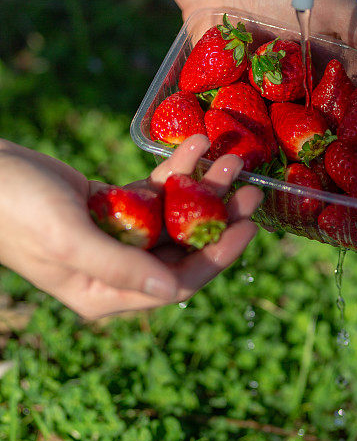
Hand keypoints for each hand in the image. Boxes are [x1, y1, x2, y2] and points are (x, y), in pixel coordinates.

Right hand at [0, 136, 261, 319]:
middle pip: (184, 249)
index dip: (218, 258)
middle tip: (250, 186)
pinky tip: (195, 145)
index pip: (178, 284)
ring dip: (203, 188)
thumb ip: (121, 267)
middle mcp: (117, 271)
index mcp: (106, 294)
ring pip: (175, 218)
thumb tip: (175, 291)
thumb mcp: (68, 238)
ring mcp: (116, 238)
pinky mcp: (111, 208)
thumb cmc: (17, 209)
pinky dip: (175, 172)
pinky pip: (154, 193)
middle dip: (219, 217)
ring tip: (229, 155)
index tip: (248, 227)